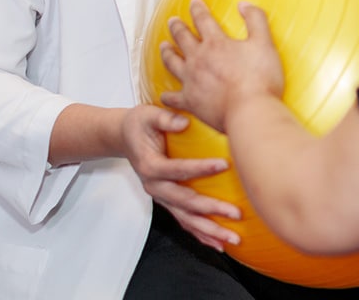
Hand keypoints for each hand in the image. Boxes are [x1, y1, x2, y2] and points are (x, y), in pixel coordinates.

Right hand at [120, 103, 243, 249]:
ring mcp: (161, 197)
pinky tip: (218, 244)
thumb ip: (165, 118)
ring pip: (186, 219)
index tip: (224, 165)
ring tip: (233, 239)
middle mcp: (155, 186)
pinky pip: (185, 221)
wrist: (123, 138)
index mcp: (150, 166)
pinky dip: (201, 234)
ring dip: (209, 231)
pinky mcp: (168, 201)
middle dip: (211, 209)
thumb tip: (184, 121)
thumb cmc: (139, 124)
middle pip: (185, 202)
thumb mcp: (148, 115)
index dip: (200, 168)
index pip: (178, 170)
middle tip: (236, 213)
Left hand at [159, 0, 284, 131]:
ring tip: (163, 46)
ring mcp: (191, 81)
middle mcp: (198, 59)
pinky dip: (167, 96)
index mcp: (216, 43)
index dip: (198, 8)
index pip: (203, 19)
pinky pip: (173, 98)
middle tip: (173, 21)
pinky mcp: (190, 102)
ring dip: (166, 52)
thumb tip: (244, 4)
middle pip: (182, 38)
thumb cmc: (259, 80)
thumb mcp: (264, 43)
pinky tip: (164, 95)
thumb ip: (256, 19)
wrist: (250, 112)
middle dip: (177, 27)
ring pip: (172, 62)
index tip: (194, 1)